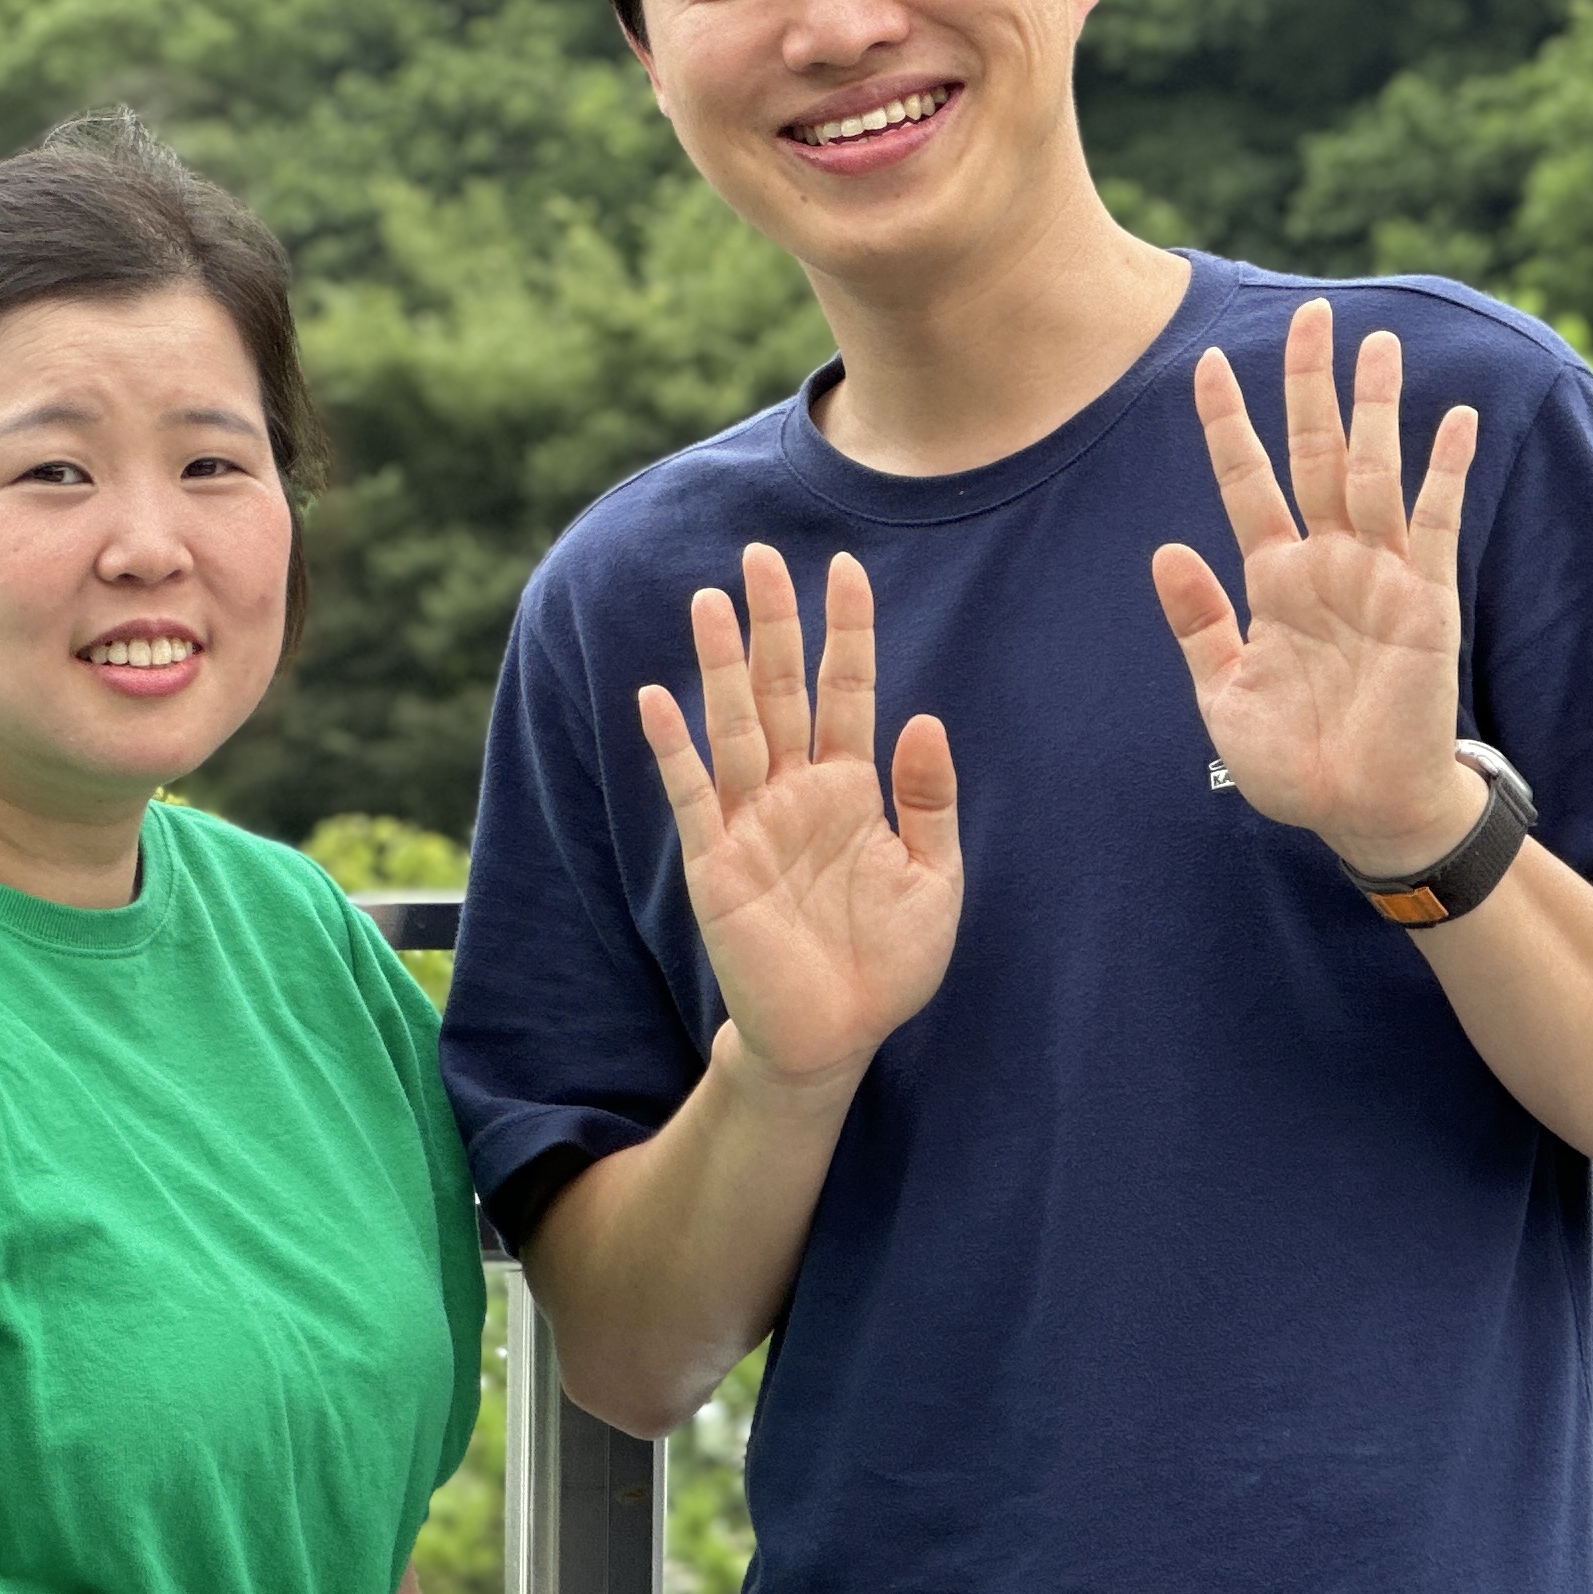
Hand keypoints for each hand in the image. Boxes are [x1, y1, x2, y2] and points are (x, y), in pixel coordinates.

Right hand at [635, 545, 961, 1094]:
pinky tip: (656, 697)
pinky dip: (674, 748)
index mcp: (853, 789)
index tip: (847, 567)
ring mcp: (751, 822)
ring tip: (710, 602)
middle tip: (762, 556)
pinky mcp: (714, 863)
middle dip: (774, 624)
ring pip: (734, 727)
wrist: (835, 1037)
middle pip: (781, 690)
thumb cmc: (887, 963)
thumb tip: (922, 716)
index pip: (848, 691)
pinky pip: (690, 795)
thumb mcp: (936, 880)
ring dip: (721, 666)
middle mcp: (797, 792)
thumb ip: (930, 800)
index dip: (847, 631)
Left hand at [1150, 301, 1485, 879]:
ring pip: (1374, 473)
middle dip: (1310, 386)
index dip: (1227, 426)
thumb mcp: (1223, 693)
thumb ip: (1199, 623)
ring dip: (1376, 410)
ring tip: (1377, 344)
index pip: (1245, 482)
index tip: (1206, 366)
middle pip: (1315, 453)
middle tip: (1311, 312)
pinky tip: (1455, 420)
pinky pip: (1435, 524)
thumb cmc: (1293, 761)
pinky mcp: (1426, 602)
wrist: (1359, 813)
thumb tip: (1166, 550)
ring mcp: (1378, 576)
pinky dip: (1446, 472)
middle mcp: (1326, 562)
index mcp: (1272, 579)